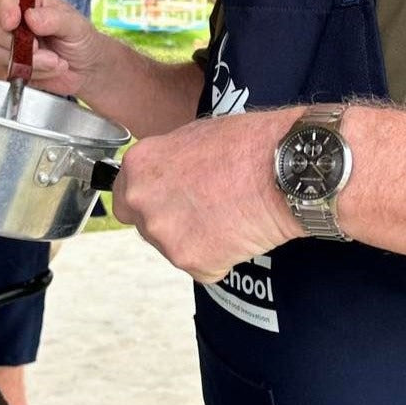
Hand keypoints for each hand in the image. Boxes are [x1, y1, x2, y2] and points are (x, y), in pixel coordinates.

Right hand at [0, 0, 103, 97]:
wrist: (87, 69)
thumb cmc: (82, 40)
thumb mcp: (76, 26)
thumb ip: (55, 19)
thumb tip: (31, 17)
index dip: (4, 6)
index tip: (14, 22)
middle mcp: (15, 17)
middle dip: (9, 40)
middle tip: (36, 47)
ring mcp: (9, 41)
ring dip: (29, 60)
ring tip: (55, 61)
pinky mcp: (11, 64)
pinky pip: (8, 70)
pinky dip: (31, 72)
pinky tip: (50, 70)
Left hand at [110, 111, 302, 283]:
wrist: (282, 170)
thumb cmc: (247, 145)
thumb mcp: (193, 137)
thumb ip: (167, 162)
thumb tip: (165, 176)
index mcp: (139, 167)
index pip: (122, 196)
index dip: (148, 199)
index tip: (167, 200)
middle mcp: (142, 202)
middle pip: (145, 225)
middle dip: (170, 221)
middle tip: (204, 209)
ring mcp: (165, 235)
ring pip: (173, 247)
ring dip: (195, 239)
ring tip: (228, 216)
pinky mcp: (192, 262)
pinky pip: (202, 267)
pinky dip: (220, 258)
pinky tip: (239, 232)